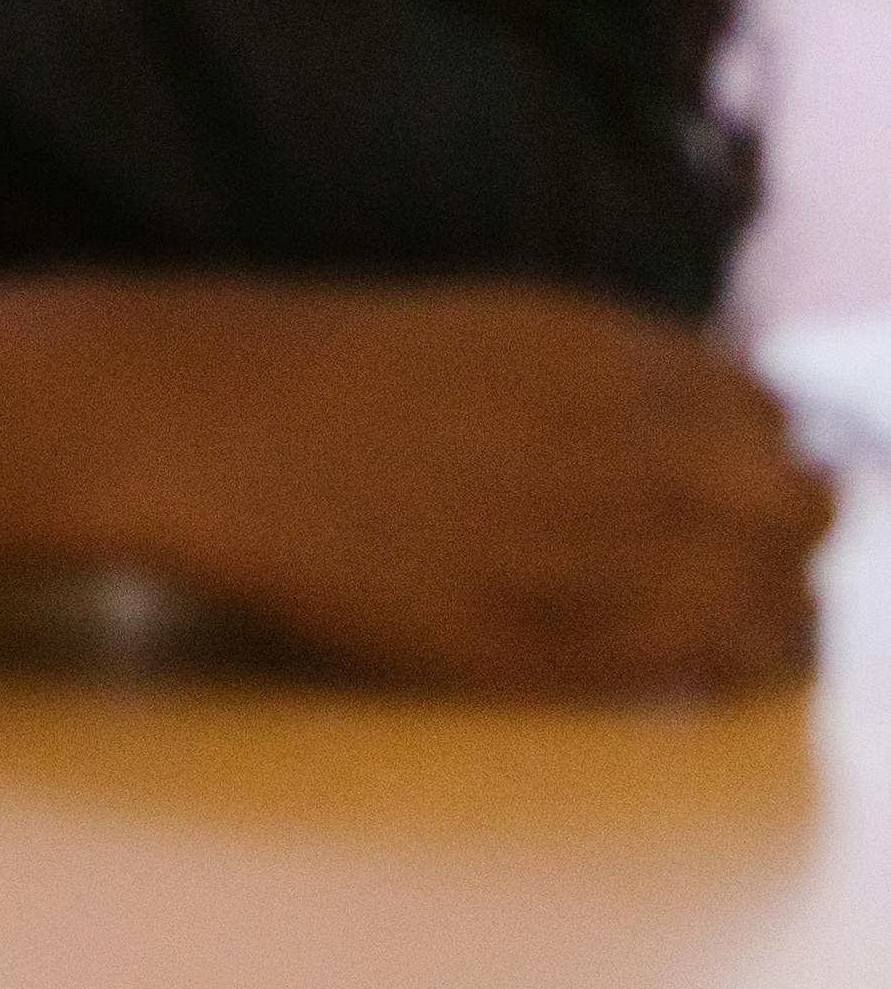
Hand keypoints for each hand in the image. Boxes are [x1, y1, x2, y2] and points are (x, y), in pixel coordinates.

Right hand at [0, 276, 832, 696]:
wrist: (184, 425)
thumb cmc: (309, 375)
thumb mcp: (486, 327)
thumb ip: (605, 371)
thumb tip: (713, 421)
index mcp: (604, 349)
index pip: (774, 413)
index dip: (767, 455)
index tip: (737, 484)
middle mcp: (621, 437)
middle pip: (803, 503)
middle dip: (789, 533)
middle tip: (746, 561)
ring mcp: (588, 539)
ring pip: (776, 590)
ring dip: (776, 607)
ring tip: (741, 625)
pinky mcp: (538, 631)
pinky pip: (697, 658)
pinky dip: (726, 661)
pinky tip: (705, 662)